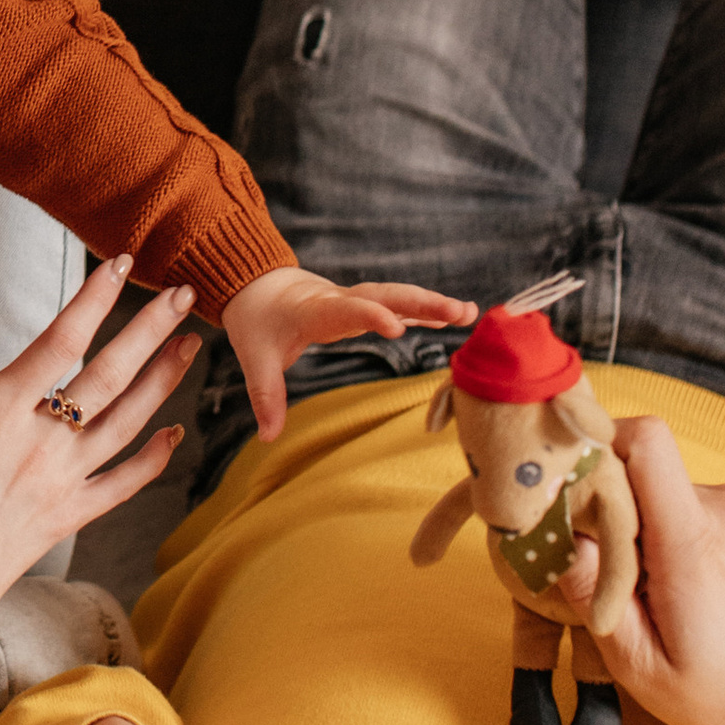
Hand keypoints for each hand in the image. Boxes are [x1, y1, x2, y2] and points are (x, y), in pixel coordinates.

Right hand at [0, 257, 197, 658]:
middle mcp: (39, 444)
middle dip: (151, 330)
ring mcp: (62, 482)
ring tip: (190, 345)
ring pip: (127, 422)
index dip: (94, 300)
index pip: (58, 342)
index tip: (120, 266)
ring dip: (164, 381)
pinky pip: (124, 483)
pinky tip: (175, 432)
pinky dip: (154, 458)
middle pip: (109, 375)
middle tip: (185, 294)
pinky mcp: (71, 515)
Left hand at [222, 265, 477, 443]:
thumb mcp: (255, 357)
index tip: (396, 328)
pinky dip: (426, 310)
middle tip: (457, 311)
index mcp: (314, 310)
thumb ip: (266, 395)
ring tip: (469, 312)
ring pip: (398, 297)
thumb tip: (268, 437)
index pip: (345, 311)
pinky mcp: (365, 306)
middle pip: (384, 296)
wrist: (260, 286)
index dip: (369, 316)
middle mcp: (340, 300)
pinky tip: (457, 315)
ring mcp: (356, 300)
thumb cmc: (259, 322)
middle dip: (419, 303)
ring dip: (432, 303)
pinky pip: (399, 306)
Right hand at [585, 415, 724, 724]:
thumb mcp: (639, 665)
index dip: (599, 443)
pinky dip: (676, 530)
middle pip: (645, 468)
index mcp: (694, 541)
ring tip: (659, 590)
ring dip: (647, 526)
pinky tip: (688, 584)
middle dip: (614, 509)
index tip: (572, 488)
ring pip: (666, 487)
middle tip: (614, 572)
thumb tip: (552, 533)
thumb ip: (589, 592)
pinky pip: (695, 500)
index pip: (645, 441)